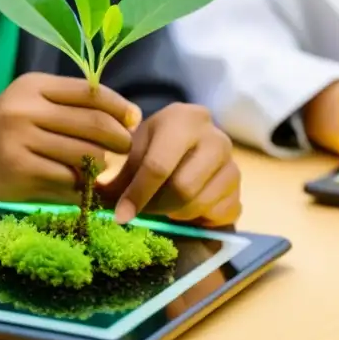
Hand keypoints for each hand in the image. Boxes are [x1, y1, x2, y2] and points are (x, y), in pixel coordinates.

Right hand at [0, 73, 141, 204]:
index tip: (134, 120)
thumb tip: (125, 116)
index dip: (119, 107)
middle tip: (126, 151)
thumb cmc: (1, 131)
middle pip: (94, 123)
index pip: (90, 92)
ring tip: (103, 170)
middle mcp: (25, 108)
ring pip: (85, 154)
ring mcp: (21, 140)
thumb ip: (66, 105)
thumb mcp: (27, 103)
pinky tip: (82, 189)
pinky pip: (68, 180)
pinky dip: (81, 187)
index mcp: (32, 86)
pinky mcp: (20, 170)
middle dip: (119, 139)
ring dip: (102, 166)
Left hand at [98, 103, 240, 227]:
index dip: (137, 194)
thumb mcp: (135, 148)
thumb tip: (98, 197)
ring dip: (175, 213)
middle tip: (141, 210)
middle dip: (156, 206)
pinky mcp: (240, 189)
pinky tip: (184, 209)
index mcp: (184, 119)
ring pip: (200, 204)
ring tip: (162, 205)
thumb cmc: (157, 143)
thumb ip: (119, 174)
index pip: (158, 165)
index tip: (120, 215)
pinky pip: (219, 215)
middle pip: (183, 188)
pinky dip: (198, 220)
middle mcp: (216, 138)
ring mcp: (233, 164)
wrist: (191, 140)